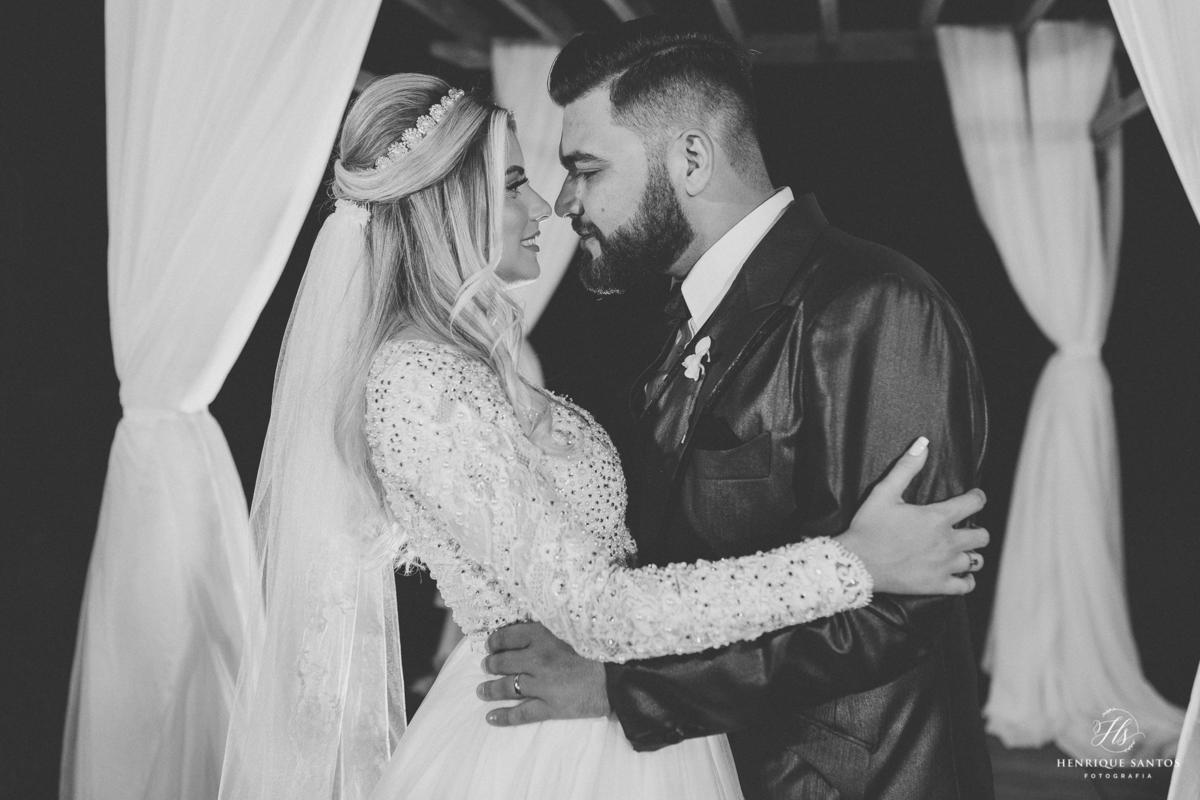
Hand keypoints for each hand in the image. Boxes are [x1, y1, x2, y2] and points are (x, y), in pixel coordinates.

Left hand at [476, 622, 609, 726]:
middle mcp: (537, 659)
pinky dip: (503, 717)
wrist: (618, 675)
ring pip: (507, 687)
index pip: (508, 636)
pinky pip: (520, 714)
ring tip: (481, 691)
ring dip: (490, 690)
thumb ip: (547, 630)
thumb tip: (525, 631)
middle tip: (486, 666)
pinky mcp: (550, 707)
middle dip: (490, 664)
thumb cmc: (597, 648)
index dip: (495, 641)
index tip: (491, 644)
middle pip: (503, 662)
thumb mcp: (570, 629)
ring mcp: (541, 685)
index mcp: (542, 636)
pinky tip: (490, 718)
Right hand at [837, 436, 988, 595]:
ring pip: (977, 561)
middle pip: (982, 536)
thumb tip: (923, 443)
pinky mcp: (937, 585)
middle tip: (965, 528)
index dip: (977, 497)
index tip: (974, 497)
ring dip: (972, 554)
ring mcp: (944, 566)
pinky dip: (967, 579)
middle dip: (977, 529)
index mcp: (937, 518)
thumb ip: (907, 467)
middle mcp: (947, 542)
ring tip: (962, 551)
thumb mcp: (884, 492)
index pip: (974, 503)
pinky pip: (965, 585)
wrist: (855, 564)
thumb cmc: (868, 527)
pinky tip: (960, 574)